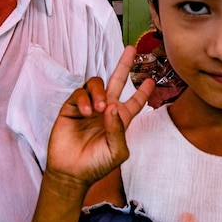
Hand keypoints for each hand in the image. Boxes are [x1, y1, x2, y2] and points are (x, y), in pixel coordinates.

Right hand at [45, 46, 154, 186]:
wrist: (72, 172)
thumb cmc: (97, 164)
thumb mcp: (117, 151)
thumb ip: (118, 129)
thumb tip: (113, 106)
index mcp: (120, 119)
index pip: (135, 101)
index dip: (143, 91)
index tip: (150, 80)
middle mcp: (105, 109)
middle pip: (117, 81)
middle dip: (123, 65)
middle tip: (130, 49)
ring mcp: (88, 106)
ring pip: (96, 84)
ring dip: (99, 92)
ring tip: (99, 109)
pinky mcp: (71, 107)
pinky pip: (79, 93)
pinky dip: (84, 99)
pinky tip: (86, 112)